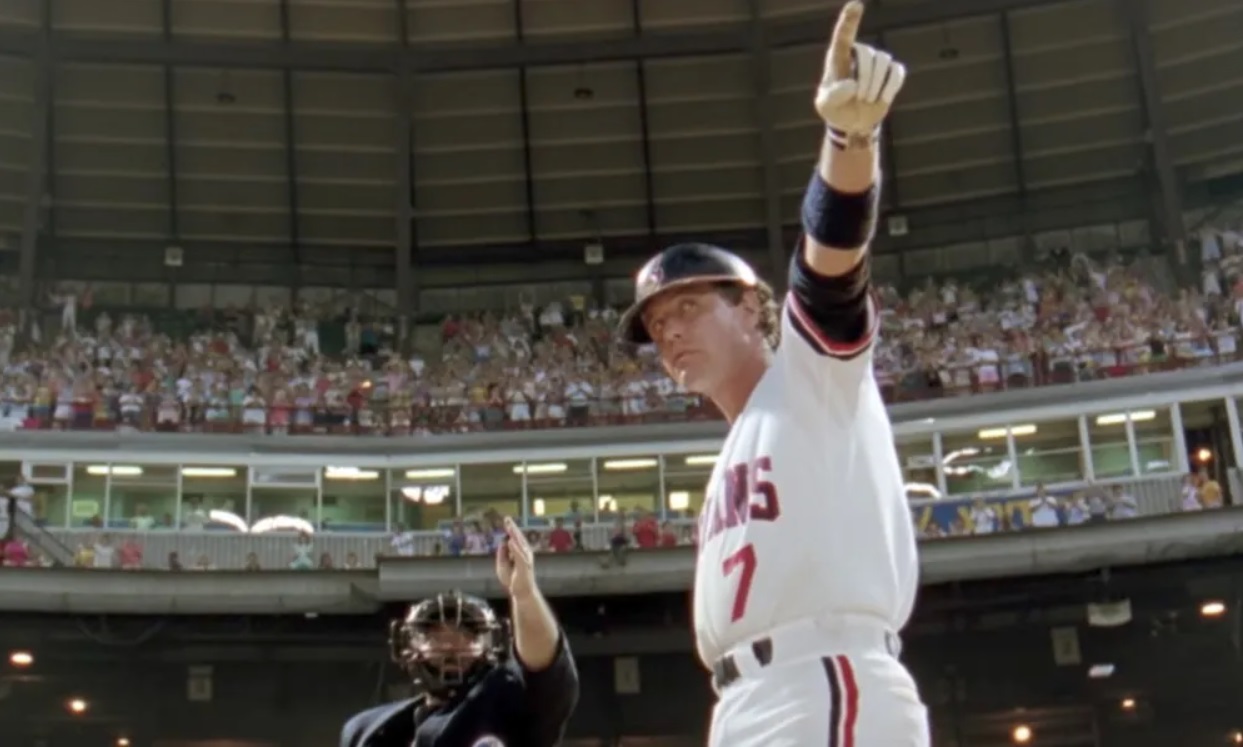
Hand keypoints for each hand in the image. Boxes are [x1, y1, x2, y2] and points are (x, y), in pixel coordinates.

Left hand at [495, 517, 536, 597]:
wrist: (521, 593)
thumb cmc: (513, 580)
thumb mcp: (502, 565)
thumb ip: (502, 554)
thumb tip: (503, 542)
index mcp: (520, 552)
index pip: (515, 538)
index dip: (511, 529)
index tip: (506, 520)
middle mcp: (525, 554)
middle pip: (518, 538)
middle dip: (513, 528)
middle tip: (507, 519)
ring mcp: (525, 559)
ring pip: (520, 545)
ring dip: (515, 535)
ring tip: (509, 527)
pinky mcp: (524, 567)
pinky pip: (519, 556)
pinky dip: (515, 548)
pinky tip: (511, 542)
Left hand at [814, 1, 906, 141]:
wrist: (853, 121)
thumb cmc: (835, 109)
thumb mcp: (826, 105)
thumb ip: (833, 96)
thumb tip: (852, 84)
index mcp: (838, 57)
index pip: (843, 36)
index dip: (849, 20)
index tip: (856, 5)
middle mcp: (858, 53)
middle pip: (868, 54)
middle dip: (865, 79)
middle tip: (859, 98)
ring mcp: (877, 61)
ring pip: (883, 62)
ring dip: (876, 85)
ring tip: (866, 100)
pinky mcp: (891, 71)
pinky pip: (897, 72)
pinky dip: (890, 87)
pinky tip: (882, 98)